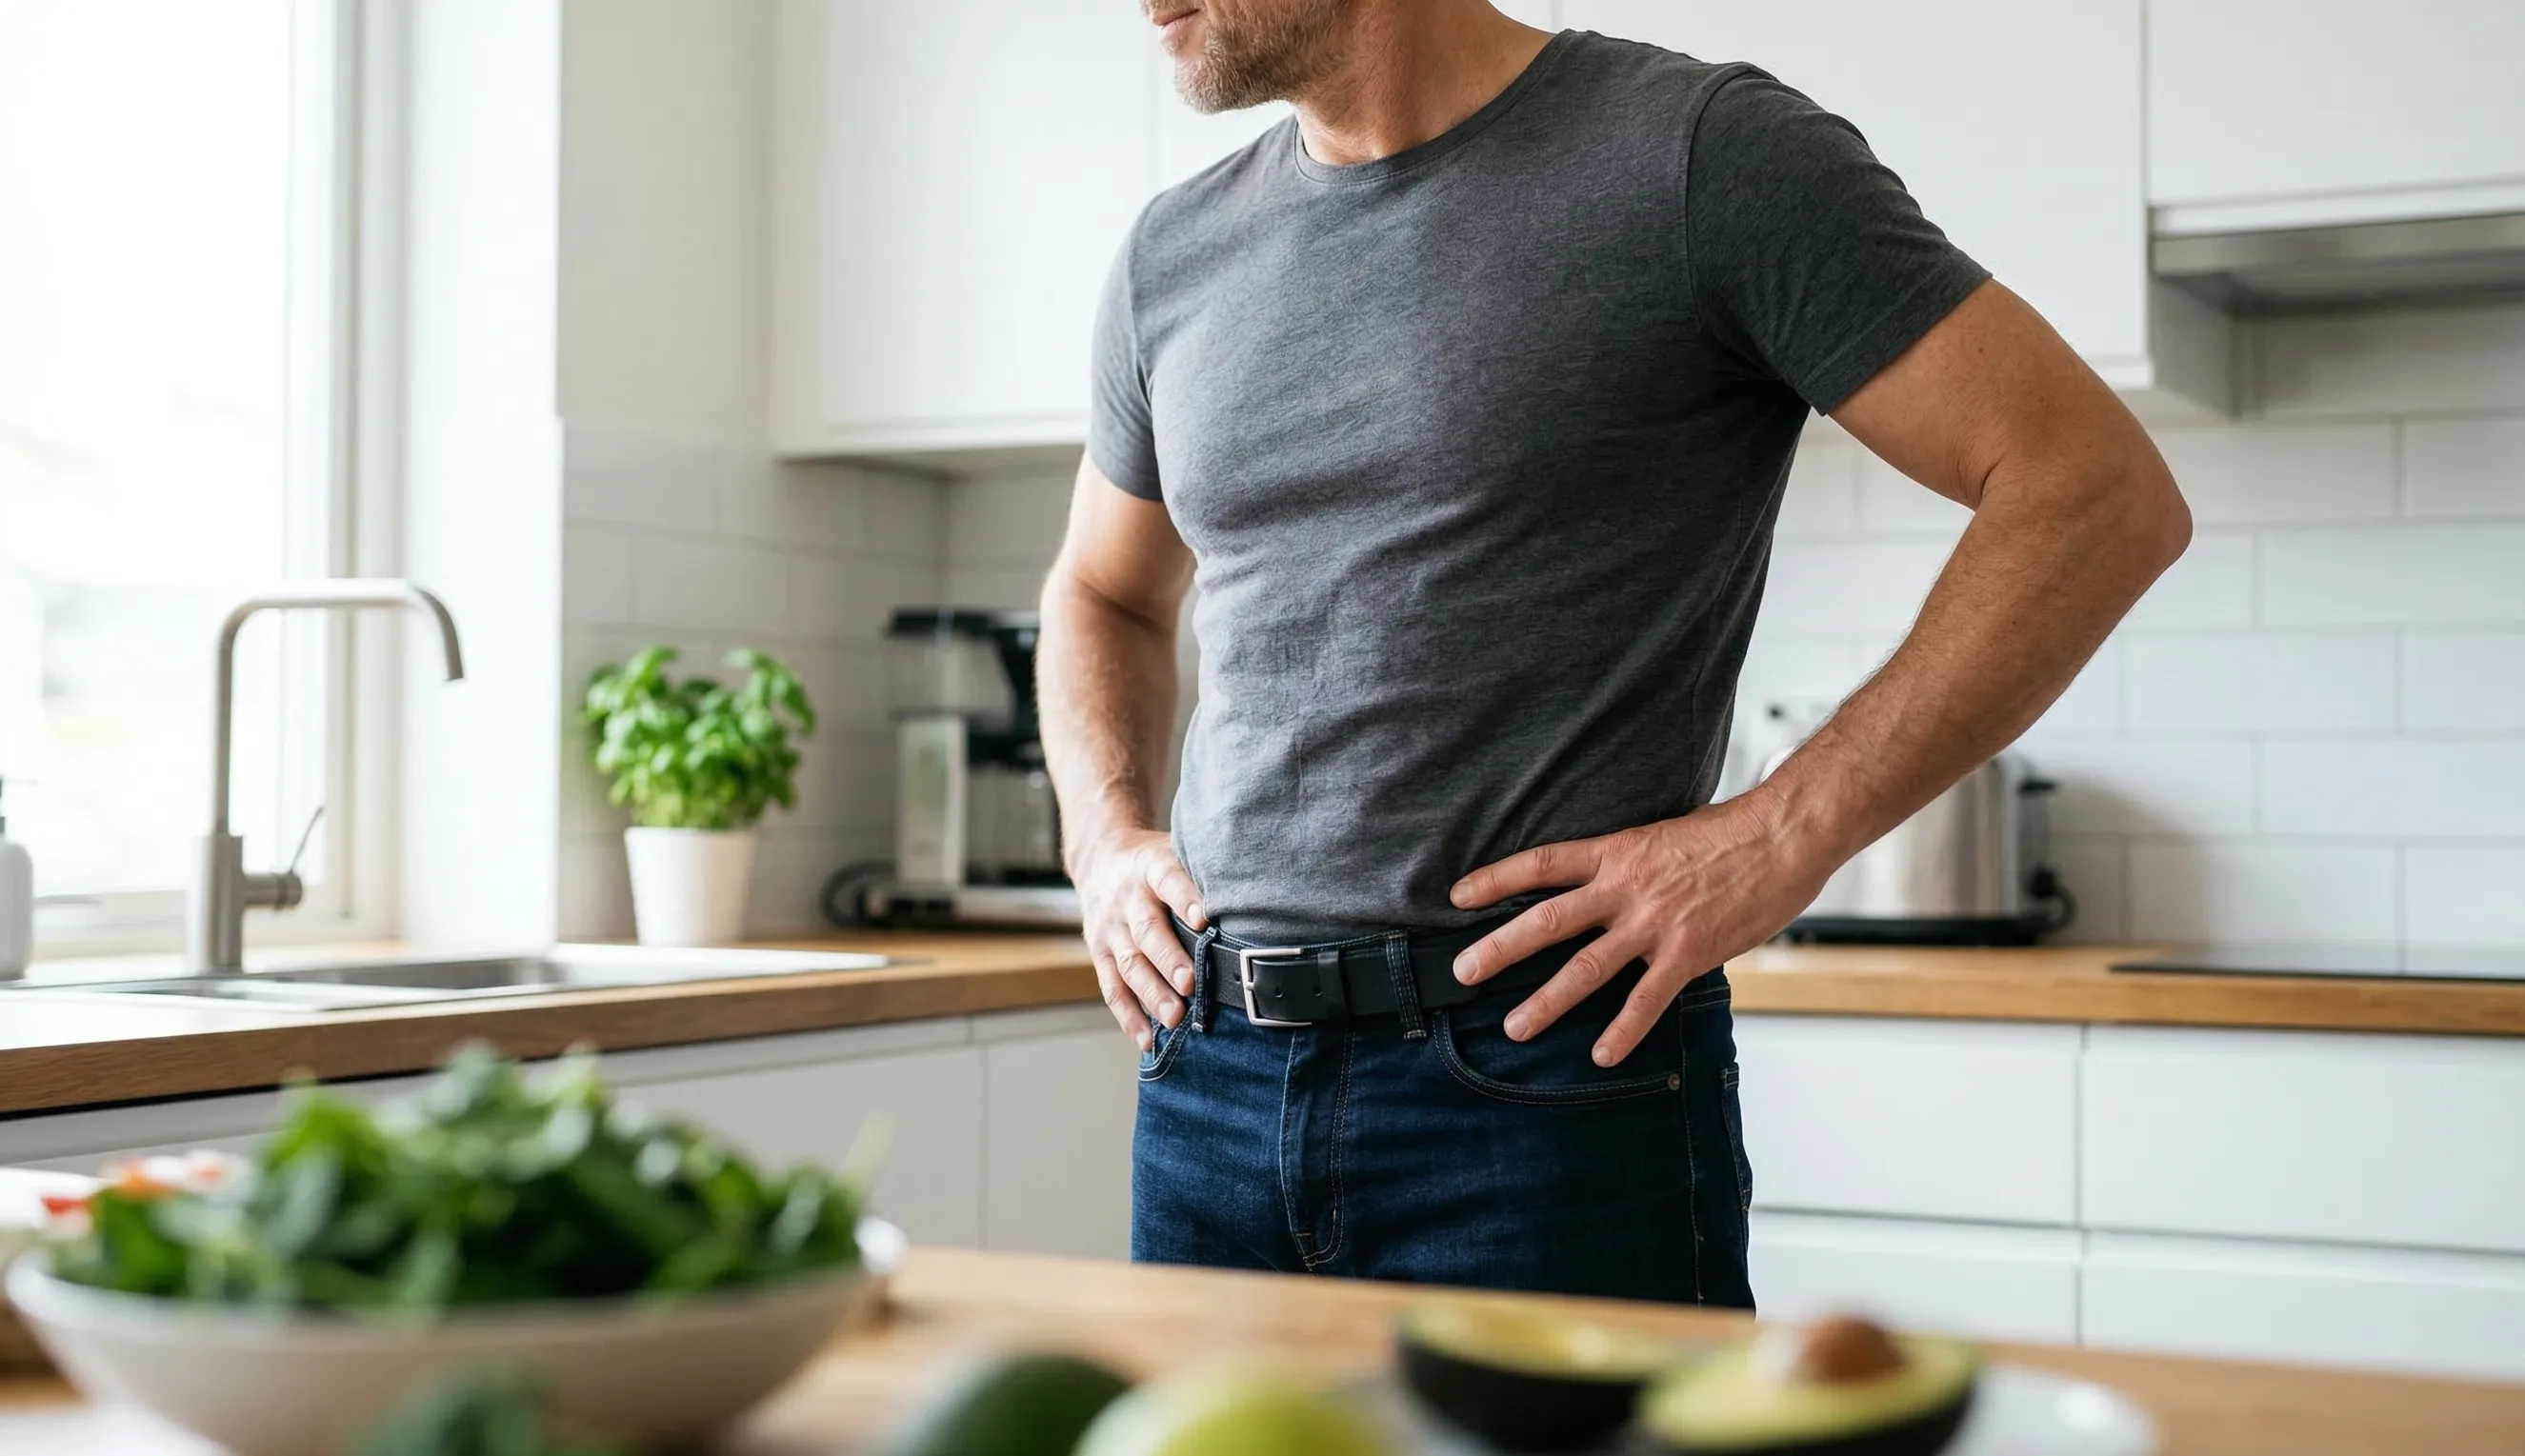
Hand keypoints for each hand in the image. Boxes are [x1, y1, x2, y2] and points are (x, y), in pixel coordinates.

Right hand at [1073, 829, 1206, 1049]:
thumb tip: (1255, 902)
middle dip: (1169, 960)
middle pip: (1147, 931)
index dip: (1185, 899)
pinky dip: (1129, 1016)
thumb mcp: (1175, 853)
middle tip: (1190, 984)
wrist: (1101, 860)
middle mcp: (1128, 899)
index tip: (1203, 920)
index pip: (1168, 881)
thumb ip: (1202, 876)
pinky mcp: (1099, 953)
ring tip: (1174, 1018)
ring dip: (1151, 993)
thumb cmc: (1154, 865)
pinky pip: (1112, 988)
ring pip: (1129, 964)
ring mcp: (1110, 929)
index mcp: (1151, 868)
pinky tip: (1147, 1038)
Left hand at [1447, 795, 1833, 1066]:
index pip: (1542, 864)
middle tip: (1462, 972)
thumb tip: (1605, 888)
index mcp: (1616, 853)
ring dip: (1546, 1001)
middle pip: (1547, 921)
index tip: (1458, 896)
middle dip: (1499, 948)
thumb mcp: (1663, 837)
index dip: (1496, 879)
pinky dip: (1623, 1031)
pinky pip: (1646, 999)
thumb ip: (1630, 865)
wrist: (1784, 836)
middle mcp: (1626, 888)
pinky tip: (1601, 1055)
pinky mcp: (1688, 952)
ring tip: (1514, 1027)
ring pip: (1585, 968)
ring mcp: (1654, 923)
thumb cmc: (1731, 834)